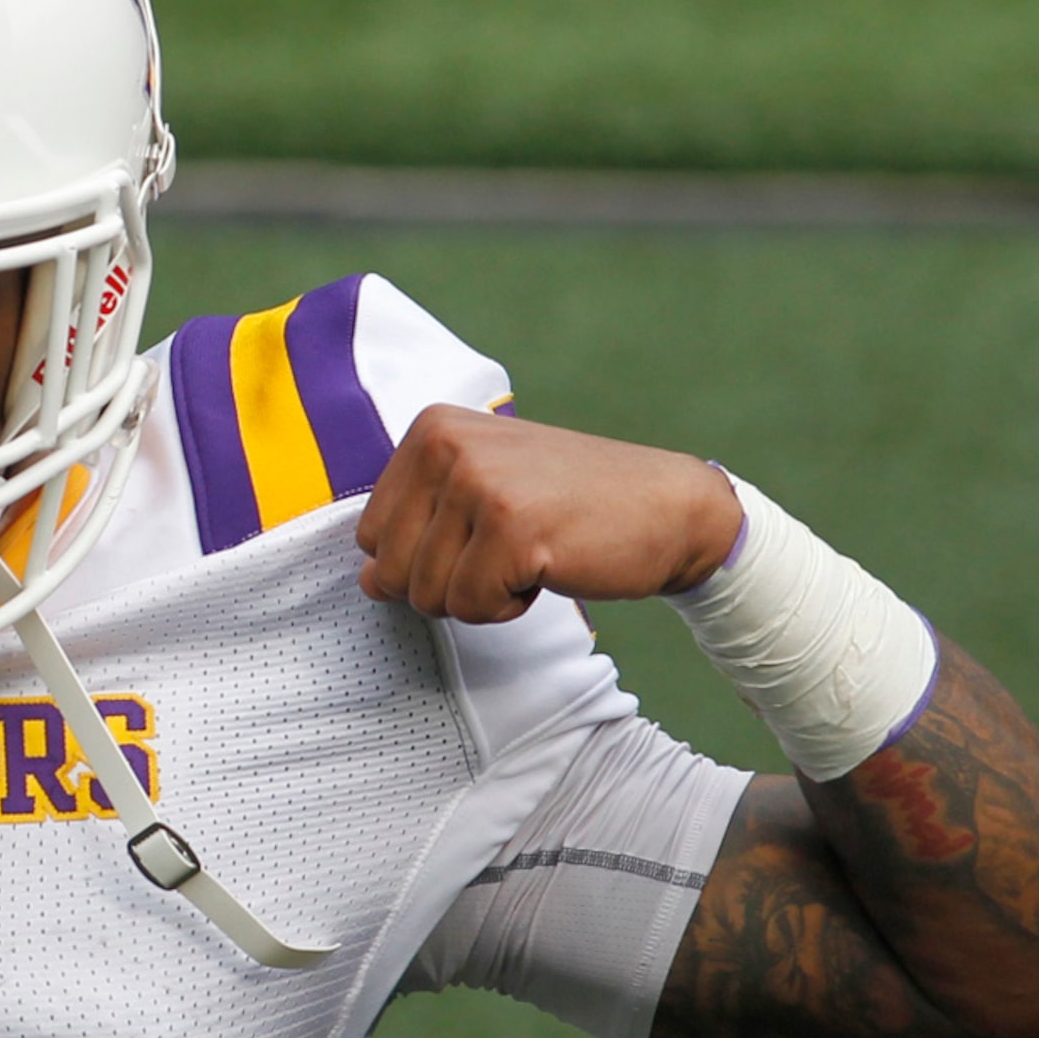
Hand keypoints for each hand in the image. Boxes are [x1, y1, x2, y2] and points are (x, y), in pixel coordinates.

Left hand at [354, 406, 742, 622]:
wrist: (671, 508)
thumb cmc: (571, 505)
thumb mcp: (480, 494)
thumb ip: (418, 530)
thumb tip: (367, 582)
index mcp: (431, 429)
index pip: (371, 535)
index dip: (424, 557)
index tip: (481, 532)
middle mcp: (447, 446)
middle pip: (390, 570)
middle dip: (446, 582)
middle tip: (508, 547)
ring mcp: (479, 485)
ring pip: (427, 595)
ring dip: (480, 594)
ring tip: (529, 551)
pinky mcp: (512, 530)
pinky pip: (470, 608)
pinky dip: (507, 607)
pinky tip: (547, 567)